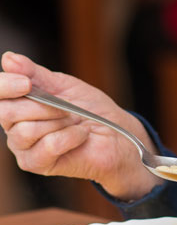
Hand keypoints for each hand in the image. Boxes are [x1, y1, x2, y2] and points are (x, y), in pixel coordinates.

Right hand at [0, 52, 161, 200]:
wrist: (116, 134)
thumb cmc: (90, 109)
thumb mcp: (63, 85)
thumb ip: (35, 74)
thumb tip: (8, 59)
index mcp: (18, 103)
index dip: (5, 86)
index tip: (26, 82)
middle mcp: (14, 126)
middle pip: (5, 112)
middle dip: (40, 105)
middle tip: (64, 107)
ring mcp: (24, 148)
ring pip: (25, 131)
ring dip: (58, 121)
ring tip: (74, 122)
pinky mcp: (38, 164)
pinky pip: (48, 145)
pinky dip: (70, 136)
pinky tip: (80, 135)